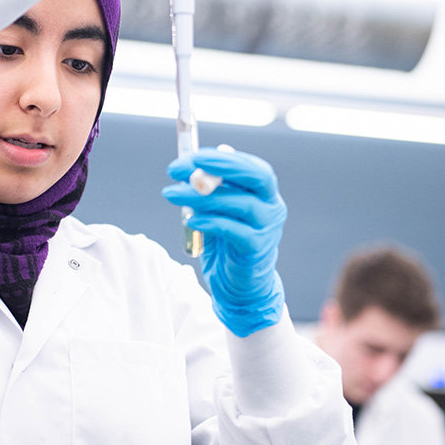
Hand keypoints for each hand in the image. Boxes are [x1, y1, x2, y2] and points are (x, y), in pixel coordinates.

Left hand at [162, 147, 285, 337]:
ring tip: (172, 194)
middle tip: (183, 168)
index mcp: (265, 193)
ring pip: (238, 203)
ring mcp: (268, 228)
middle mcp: (272, 207)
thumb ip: (213, 188)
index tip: (189, 158)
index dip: (220, 159)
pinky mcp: (256, 249)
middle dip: (219, 167)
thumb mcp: (219, 210)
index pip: (250, 166)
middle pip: (256, 177)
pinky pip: (233, 230)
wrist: (240, 286)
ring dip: (202, 196)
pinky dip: (210, 221)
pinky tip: (191, 220)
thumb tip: (197, 162)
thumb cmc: (228, 242)